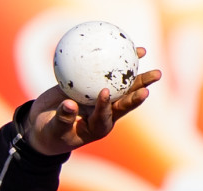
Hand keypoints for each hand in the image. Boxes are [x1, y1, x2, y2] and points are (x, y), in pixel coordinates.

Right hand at [22, 51, 160, 156]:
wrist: (46, 126)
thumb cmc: (50, 134)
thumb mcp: (54, 131)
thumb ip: (62, 119)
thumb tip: (69, 105)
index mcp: (98, 127)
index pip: (105, 116)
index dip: (105, 105)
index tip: (103, 92)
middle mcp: (105, 113)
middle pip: (126, 100)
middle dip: (141, 88)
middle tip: (156, 74)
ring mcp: (101, 100)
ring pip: (121, 86)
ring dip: (134, 70)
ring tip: (144, 52)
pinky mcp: (94, 89)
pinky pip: (105, 73)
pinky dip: (112, 60)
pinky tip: (119, 45)